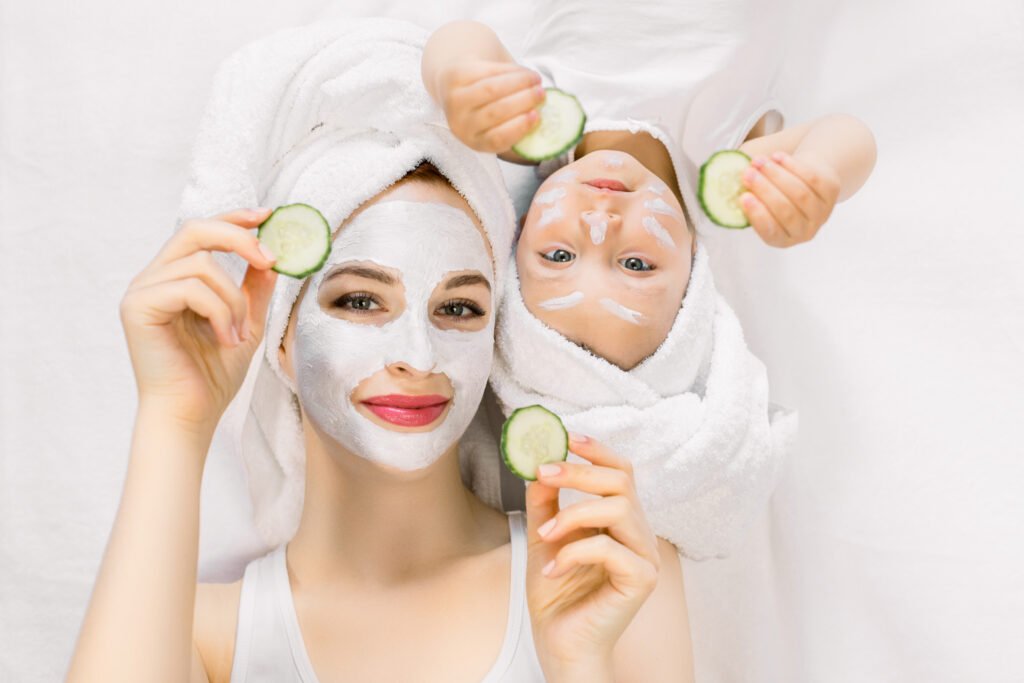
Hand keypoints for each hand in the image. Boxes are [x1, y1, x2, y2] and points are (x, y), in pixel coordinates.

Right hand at [119, 208, 277, 435]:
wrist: (191, 414)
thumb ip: (253, 290)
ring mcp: (141, 290)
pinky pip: (190, 288)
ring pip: (200, 264)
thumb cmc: (212, 375)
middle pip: (194, 229)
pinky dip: (219, 312)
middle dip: (239, 238)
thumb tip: (271, 259)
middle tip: (270, 260)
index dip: (234, 218)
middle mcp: (153, 278)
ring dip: (233, 299)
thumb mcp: (244, 323)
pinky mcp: (137, 307)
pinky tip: (225, 338)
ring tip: (239, 333)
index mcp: (175, 277)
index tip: (268, 215)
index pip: (201, 231)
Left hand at [437, 59, 544, 153]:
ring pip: (491, 89)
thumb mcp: (502, 124)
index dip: (518, 128)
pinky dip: (510, 70)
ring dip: (518, 83)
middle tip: (541, 94)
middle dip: (523, 101)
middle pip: (495, 112)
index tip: (537, 116)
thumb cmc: (490, 109)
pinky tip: (524, 72)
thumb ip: (520, 124)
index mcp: (475, 142)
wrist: (461, 86)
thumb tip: (547, 119)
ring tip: (536, 79)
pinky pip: (487, 71)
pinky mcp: (456, 77)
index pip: (497, 139)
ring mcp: (455, 100)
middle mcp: (460, 124)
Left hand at [525, 433, 659, 678]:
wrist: (559, 643)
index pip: (621, 472)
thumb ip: (545, 503)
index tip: (567, 436)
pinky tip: (553, 570)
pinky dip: (574, 552)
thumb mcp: (545, 538)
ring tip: (544, 537)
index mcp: (621, 520)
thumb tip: (538, 466)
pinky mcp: (641, 579)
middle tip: (544, 473)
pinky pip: (609, 548)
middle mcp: (638, 533)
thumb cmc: (556, 595)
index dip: (598, 450)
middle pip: (621, 481)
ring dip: (573, 514)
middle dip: (579, 471)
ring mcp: (645, 556)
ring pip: (619, 508)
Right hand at [739, 151, 840, 246]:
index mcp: (783, 239)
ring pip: (799, 193)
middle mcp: (805, 231)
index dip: (757, 214)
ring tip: (759, 161)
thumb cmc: (773, 195)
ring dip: (776, 175)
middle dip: (765, 190)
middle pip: (786, 210)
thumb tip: (725, 186)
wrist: (804, 179)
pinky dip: (793, 166)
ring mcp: (822, 212)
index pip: (770, 231)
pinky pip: (812, 178)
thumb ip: (745, 199)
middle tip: (747, 174)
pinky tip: (777, 157)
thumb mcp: (758, 204)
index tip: (743, 197)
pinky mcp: (832, 192)